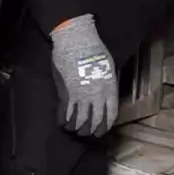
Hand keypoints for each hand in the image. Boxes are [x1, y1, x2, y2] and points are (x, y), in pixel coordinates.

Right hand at [49, 15, 118, 135]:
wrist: (77, 42)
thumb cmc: (94, 50)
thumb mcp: (108, 67)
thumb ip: (106, 83)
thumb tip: (103, 93)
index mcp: (110, 90)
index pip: (110, 115)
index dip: (105, 126)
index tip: (101, 130)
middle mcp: (97, 97)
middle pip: (95, 122)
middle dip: (91, 130)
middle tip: (87, 133)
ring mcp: (81, 97)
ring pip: (80, 121)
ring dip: (77, 128)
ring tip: (75, 130)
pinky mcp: (66, 94)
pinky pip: (66, 113)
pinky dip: (64, 120)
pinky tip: (63, 122)